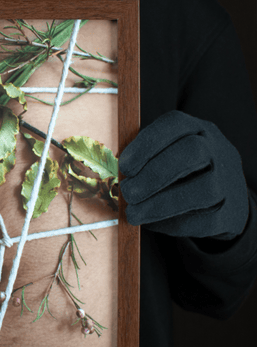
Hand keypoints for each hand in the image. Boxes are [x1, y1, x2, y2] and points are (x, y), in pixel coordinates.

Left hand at [119, 110, 248, 239]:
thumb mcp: (165, 157)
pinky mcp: (230, 213)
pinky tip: (152, 223)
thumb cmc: (181, 174)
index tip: (125, 166)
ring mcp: (228, 181)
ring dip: (160, 204)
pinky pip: (204, 220)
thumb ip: (142, 161)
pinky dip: (173, 223)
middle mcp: (218, 150)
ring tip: (133, 213)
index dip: (146, 143)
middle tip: (128, 192)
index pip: (174, 123)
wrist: (224, 202)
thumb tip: (115, 177)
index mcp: (196, 129)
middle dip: (153, 174)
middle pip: (192, 152)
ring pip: (202, 189)